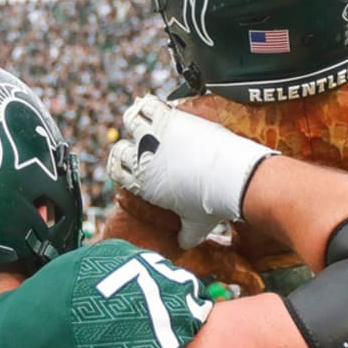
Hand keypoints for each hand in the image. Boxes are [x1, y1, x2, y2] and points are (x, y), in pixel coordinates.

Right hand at [107, 95, 277, 247]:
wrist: (231, 179)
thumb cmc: (213, 203)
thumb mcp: (196, 225)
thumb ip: (185, 234)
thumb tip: (183, 243)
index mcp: (143, 185)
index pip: (116, 170)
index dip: (123, 165)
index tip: (132, 162)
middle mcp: (142, 159)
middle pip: (120, 148)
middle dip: (130, 146)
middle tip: (142, 144)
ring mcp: (153, 137)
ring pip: (129, 120)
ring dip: (137, 119)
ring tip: (147, 121)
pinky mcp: (170, 119)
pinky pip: (147, 104)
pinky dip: (150, 104)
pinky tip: (158, 106)